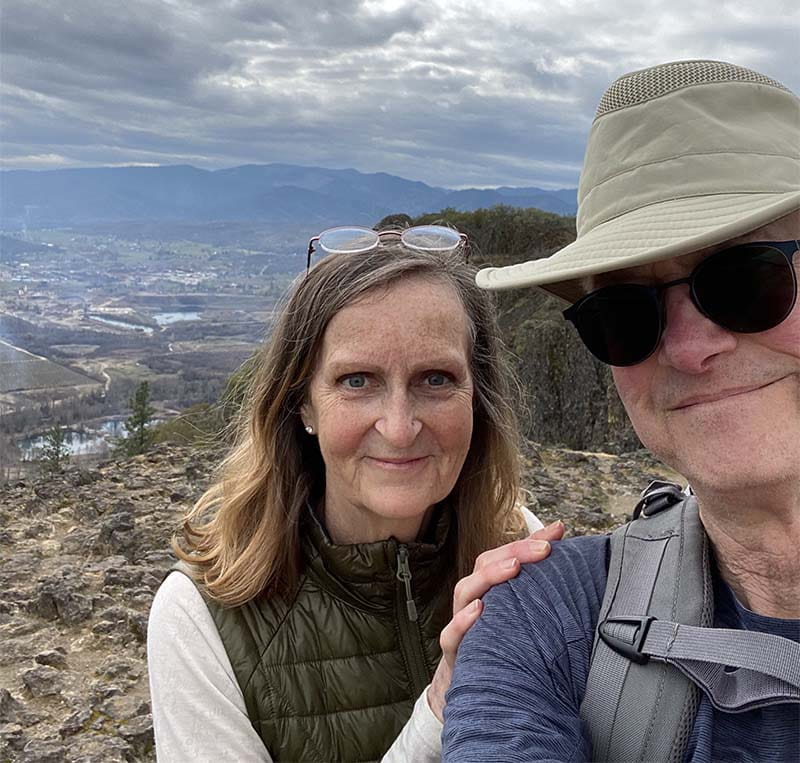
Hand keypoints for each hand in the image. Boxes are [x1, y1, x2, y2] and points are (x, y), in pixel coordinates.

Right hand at [427, 520, 564, 721]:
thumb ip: (539, 584)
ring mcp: (461, 623)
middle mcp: (474, 599)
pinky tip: (479, 610)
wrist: (475, 685)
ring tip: (512, 567)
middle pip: (484, 565)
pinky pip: (451, 633)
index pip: (504, 555)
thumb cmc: (500, 642)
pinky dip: (463, 621)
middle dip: (513, 553)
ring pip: (465, 591)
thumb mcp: (521, 613)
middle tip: (542, 549)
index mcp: (490, 588)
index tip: (556, 534)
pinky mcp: (455, 650)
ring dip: (488, 577)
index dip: (528, 542)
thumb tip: (566, 547)